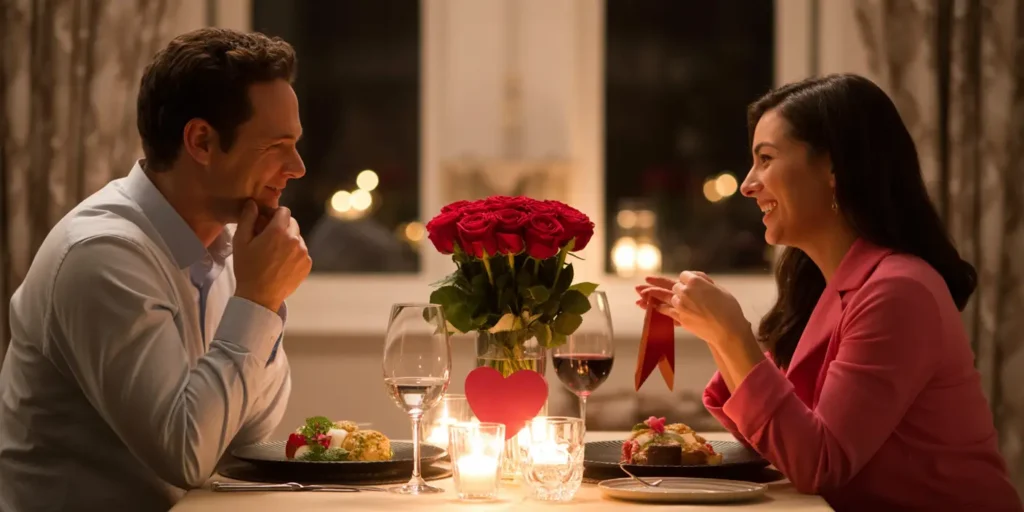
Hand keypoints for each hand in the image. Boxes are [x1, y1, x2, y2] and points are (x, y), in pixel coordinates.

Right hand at [232, 200, 311, 311]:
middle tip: (268, 238)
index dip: (274, 215)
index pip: (283, 211)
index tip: (265, 223)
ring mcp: (303, 253)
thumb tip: (253, 203)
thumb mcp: (241, 242)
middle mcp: (295, 239)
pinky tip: (281, 263)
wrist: (259, 297)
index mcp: (279, 231)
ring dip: (288, 240)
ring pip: (297, 238)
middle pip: (292, 223)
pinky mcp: (307, 264)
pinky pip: (301, 252)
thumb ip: (248, 219)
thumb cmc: (247, 269)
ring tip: (274, 254)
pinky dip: (293, 253)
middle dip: (281, 226)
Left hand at [635, 271, 749, 346]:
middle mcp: (686, 291)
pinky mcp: (679, 317)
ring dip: (650, 293)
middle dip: (660, 283)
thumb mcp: (719, 289)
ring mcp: (680, 305)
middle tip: (646, 279)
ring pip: (663, 296)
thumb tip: (694, 277)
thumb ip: (704, 281)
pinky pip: (663, 310)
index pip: (684, 276)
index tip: (684, 282)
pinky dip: (653, 307)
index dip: (685, 279)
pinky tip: (644, 305)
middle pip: (672, 285)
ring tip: (638, 290)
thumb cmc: (728, 309)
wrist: (728, 330)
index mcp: (696, 282)